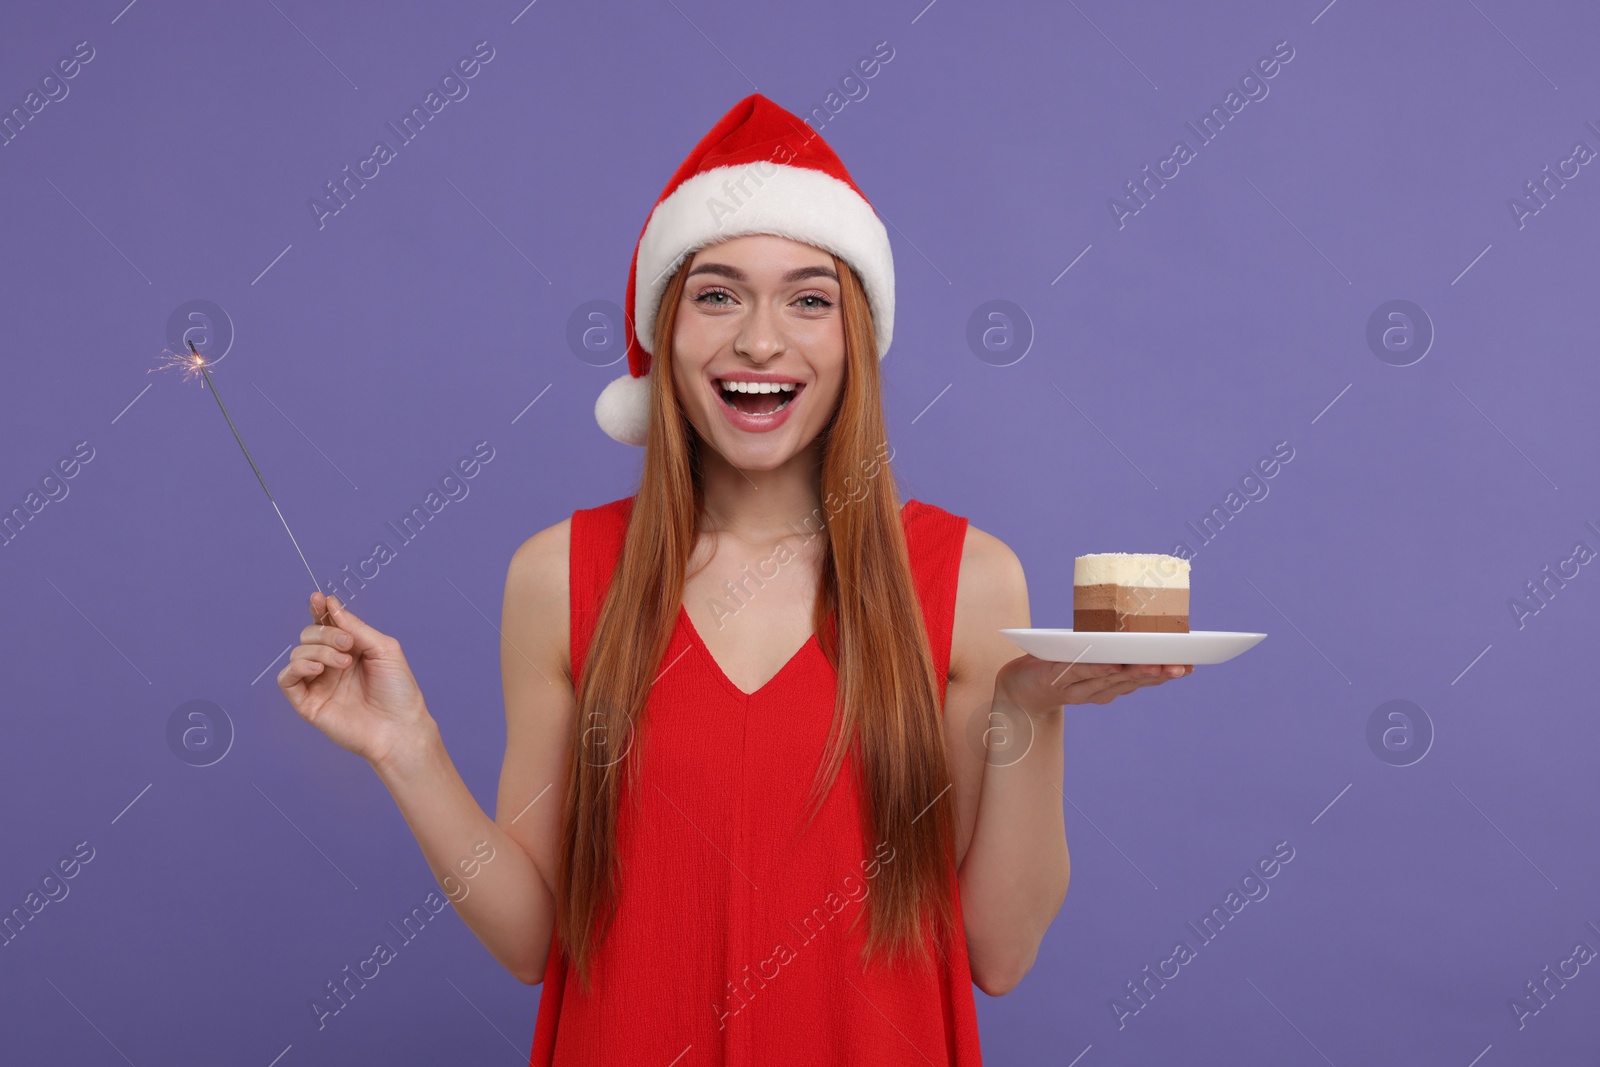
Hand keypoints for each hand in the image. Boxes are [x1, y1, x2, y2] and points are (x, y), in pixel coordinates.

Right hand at [277, 591, 432, 767]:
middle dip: (325, 632)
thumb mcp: (383, 648)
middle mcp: (331, 664)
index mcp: (350, 650)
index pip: (325, 625)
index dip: (318, 610)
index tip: (318, 599)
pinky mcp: (307, 703)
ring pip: (298, 652)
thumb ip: (355, 626)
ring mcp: (318, 683)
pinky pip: (287, 679)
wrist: (399, 727)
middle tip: (347, 644)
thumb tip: (330, 604)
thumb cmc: (398, 690)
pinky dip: (297, 666)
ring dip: (319, 650)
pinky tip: (317, 668)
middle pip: (309, 635)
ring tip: (344, 663)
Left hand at [997, 654, 1191, 713]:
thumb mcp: (1089, 653)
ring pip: (1112, 679)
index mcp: (1113, 683)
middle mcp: (1101, 690)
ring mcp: (1080, 687)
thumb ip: (1113, 645)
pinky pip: (1081, 673)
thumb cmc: (1058, 664)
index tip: (1193, 665)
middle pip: (1133, 679)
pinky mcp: (1058, 679)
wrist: (1019, 688)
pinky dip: (1098, 670)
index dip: (1169, 673)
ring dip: (1134, 672)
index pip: (1146, 678)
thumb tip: (1139, 618)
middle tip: (1180, 665)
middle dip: (1158, 672)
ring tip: (1154, 664)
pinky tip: (1113, 664)